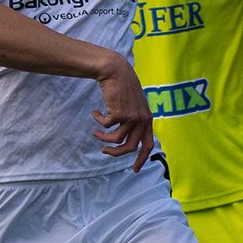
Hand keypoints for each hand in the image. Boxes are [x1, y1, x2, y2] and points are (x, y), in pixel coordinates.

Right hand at [91, 56, 153, 171]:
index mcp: (147, 119)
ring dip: (102, 137)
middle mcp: (142, 120)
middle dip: (115, 153)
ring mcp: (131, 117)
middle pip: (129, 147)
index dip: (141, 159)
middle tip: (104, 151)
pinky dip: (98, 121)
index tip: (134, 170)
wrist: (116, 72)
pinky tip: (95, 112)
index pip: (147, 145)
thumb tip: (123, 141)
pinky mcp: (120, 113)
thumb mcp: (133, 105)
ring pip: (115, 139)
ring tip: (94, 132)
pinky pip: (105, 126)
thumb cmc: (122, 88)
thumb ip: (133, 121)